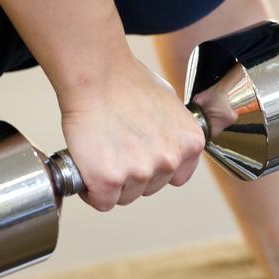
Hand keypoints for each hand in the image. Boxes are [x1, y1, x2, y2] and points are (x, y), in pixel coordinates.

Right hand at [59, 57, 205, 210]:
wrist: (97, 76)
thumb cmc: (126, 81)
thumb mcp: (169, 104)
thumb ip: (172, 132)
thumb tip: (164, 144)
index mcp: (190, 143)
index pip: (176, 178)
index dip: (154, 169)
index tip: (140, 158)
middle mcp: (170, 160)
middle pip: (149, 189)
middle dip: (131, 174)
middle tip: (114, 149)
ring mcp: (141, 172)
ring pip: (124, 196)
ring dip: (111, 182)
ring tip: (101, 152)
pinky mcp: (110, 180)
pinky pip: (102, 202)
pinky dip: (92, 190)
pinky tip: (88, 168)